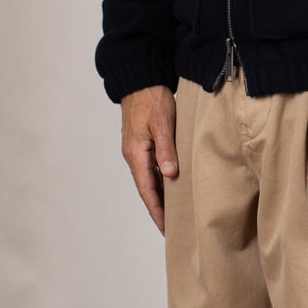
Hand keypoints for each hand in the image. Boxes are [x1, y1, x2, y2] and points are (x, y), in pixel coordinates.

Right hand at [120, 85, 177, 234]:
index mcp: (136, 154)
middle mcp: (134, 155)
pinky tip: (170, 187)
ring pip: (149, 180)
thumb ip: (166, 149)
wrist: (140, 79)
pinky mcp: (142, 144)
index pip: (147, 190)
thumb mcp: (162, 123)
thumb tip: (170, 175)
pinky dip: (160, 181)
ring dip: (159, 196)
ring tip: (173, 213)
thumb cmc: (152, 98)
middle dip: (158, 209)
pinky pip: (151, 169)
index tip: (165, 228)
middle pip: (147, 189)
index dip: (157, 211)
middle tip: (171, 228)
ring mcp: (137, 150)